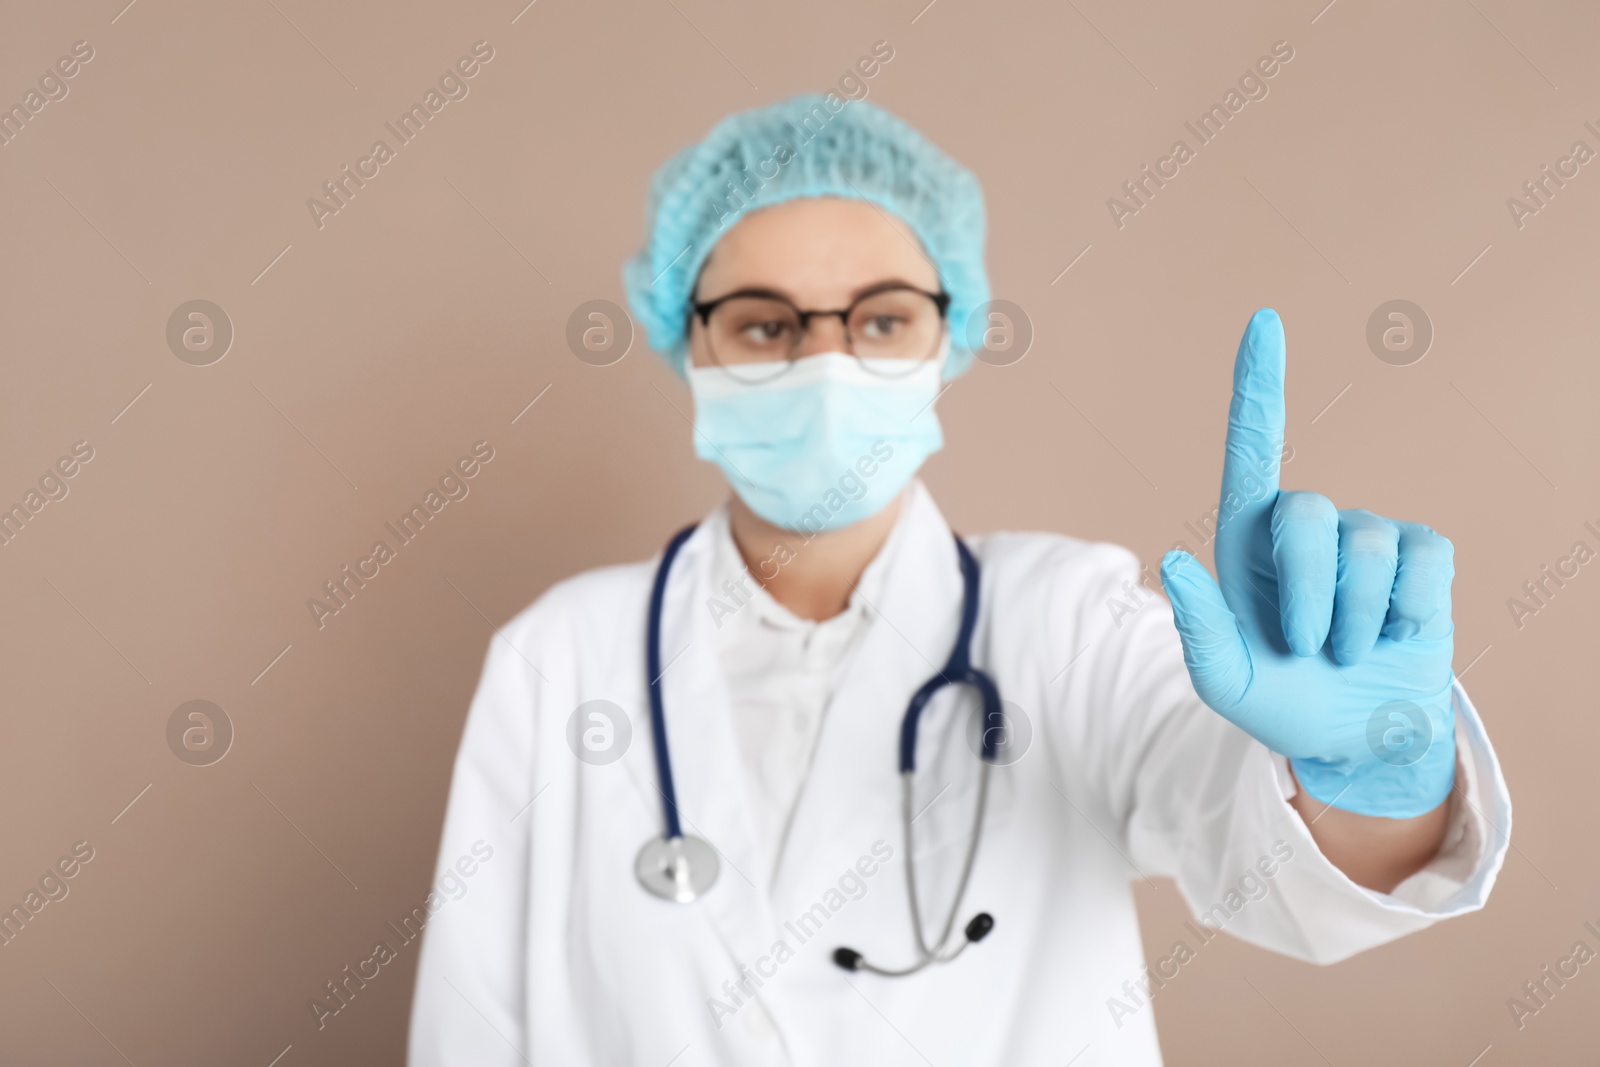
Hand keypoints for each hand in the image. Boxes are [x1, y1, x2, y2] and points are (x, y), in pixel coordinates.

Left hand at [1160, 309, 1456, 818]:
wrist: (1356, 741)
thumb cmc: (1281, 701)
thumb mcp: (1226, 681)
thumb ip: (1198, 628)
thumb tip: (1172, 558)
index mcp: (1247, 540)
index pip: (1254, 446)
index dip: (1259, 383)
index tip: (1265, 321)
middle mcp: (1305, 525)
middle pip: (1308, 514)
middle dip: (1309, 593)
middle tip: (1307, 648)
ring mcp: (1368, 536)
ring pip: (1368, 548)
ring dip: (1355, 620)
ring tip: (1346, 652)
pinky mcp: (1423, 560)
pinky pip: (1422, 565)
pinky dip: (1407, 613)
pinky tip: (1395, 636)